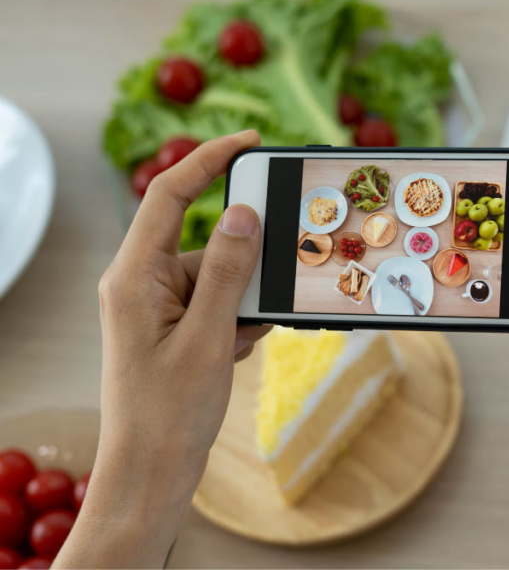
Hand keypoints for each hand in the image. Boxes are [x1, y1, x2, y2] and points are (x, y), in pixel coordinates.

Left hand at [55, 130, 267, 568]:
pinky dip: (239, 321)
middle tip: (270, 279)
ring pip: (218, 276)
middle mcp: (141, 283)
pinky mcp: (174, 327)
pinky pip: (217, 303)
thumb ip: (227, 271)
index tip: (251, 141)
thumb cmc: (168, 413)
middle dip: (243, 258)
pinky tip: (238, 350)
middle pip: (202, 239)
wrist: (152, 473)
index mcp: (133, 276)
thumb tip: (243, 213)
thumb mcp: (207, 338)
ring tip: (244, 338)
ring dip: (244, 301)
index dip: (208, 159)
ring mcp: (157, 307)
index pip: (168, 194)